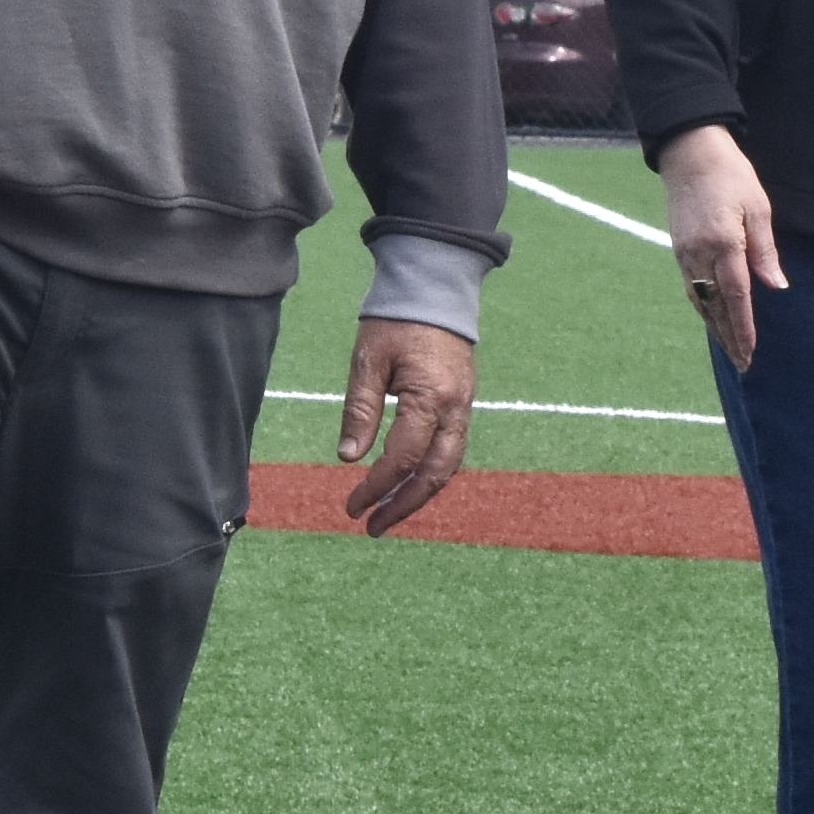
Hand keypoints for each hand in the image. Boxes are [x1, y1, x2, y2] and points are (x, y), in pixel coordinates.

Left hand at [336, 314, 474, 531]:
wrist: (435, 287)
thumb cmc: (395, 320)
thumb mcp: (368, 361)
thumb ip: (360, 411)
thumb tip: (349, 459)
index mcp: (430, 397)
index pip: (403, 457)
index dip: (375, 486)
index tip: (351, 506)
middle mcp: (455, 408)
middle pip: (435, 474)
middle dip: (403, 504)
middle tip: (372, 526)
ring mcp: (464, 406)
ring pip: (448, 466)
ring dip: (419, 494)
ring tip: (387, 513)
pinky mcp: (462, 403)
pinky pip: (451, 449)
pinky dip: (430, 473)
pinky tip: (407, 483)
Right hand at [655, 123, 786, 375]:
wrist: (689, 153)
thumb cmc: (730, 175)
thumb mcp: (758, 207)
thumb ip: (765, 250)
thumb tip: (776, 286)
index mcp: (723, 243)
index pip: (737, 296)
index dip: (744, 327)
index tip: (751, 351)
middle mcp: (699, 254)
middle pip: (716, 306)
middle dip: (730, 337)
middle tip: (744, 364)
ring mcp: (685, 253)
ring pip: (700, 301)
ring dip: (715, 328)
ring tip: (730, 350)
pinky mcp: (679, 249)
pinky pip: (691, 288)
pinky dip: (703, 308)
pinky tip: (713, 319)